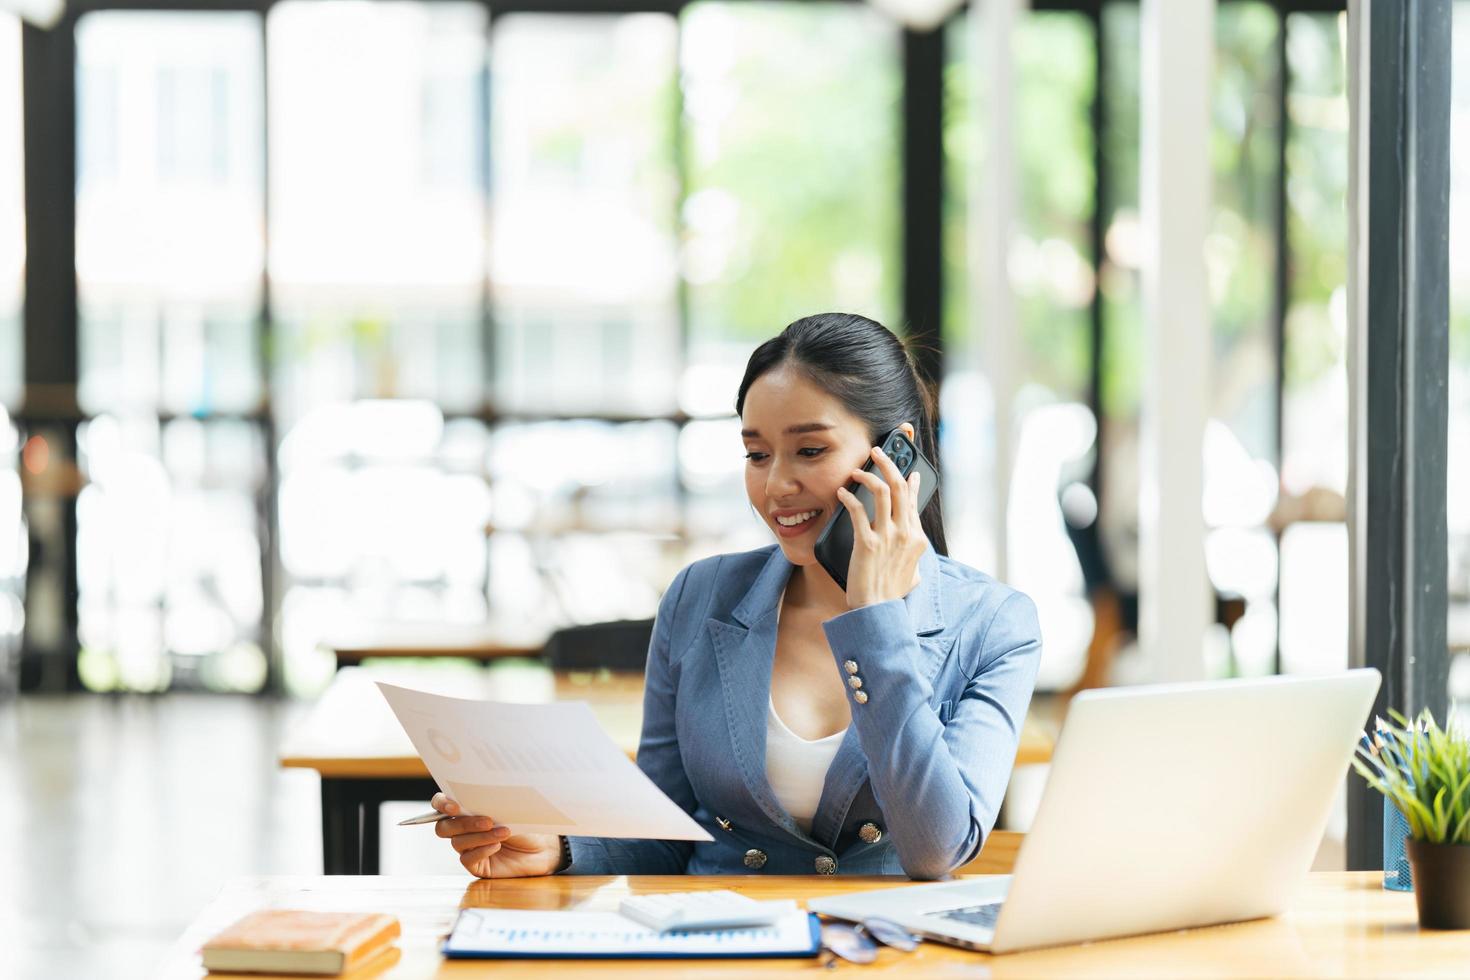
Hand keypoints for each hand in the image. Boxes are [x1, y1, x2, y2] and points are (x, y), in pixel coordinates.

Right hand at [431, 792, 561, 878]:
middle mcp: (463, 829)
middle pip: (444, 827)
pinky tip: (497, 846)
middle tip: (487, 820)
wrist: (543, 847)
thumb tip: (475, 802)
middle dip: (463, 823)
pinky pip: (467, 858)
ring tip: (503, 832)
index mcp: (467, 809)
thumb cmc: (524, 823)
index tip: (453, 806)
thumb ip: (487, 806)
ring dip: (480, 836)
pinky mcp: (476, 865)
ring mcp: (468, 848)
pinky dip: (481, 850)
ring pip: (458, 842)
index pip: (441, 804)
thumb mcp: (507, 810)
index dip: (441, 804)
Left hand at [835, 445, 926, 608]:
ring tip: (857, 470)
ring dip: (869, 475)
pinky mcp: (868, 543)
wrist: (877, 612)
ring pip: (883, 492)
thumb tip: (916, 558)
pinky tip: (841, 493)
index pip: (913, 500)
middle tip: (877, 452)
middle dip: (888, 463)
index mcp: (916, 539)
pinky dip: (848, 498)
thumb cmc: (891, 596)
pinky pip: (858, 511)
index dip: (910, 481)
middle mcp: (905, 534)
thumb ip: (915, 561)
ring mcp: (887, 537)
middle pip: (900, 487)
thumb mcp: (913, 575)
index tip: (907, 469)